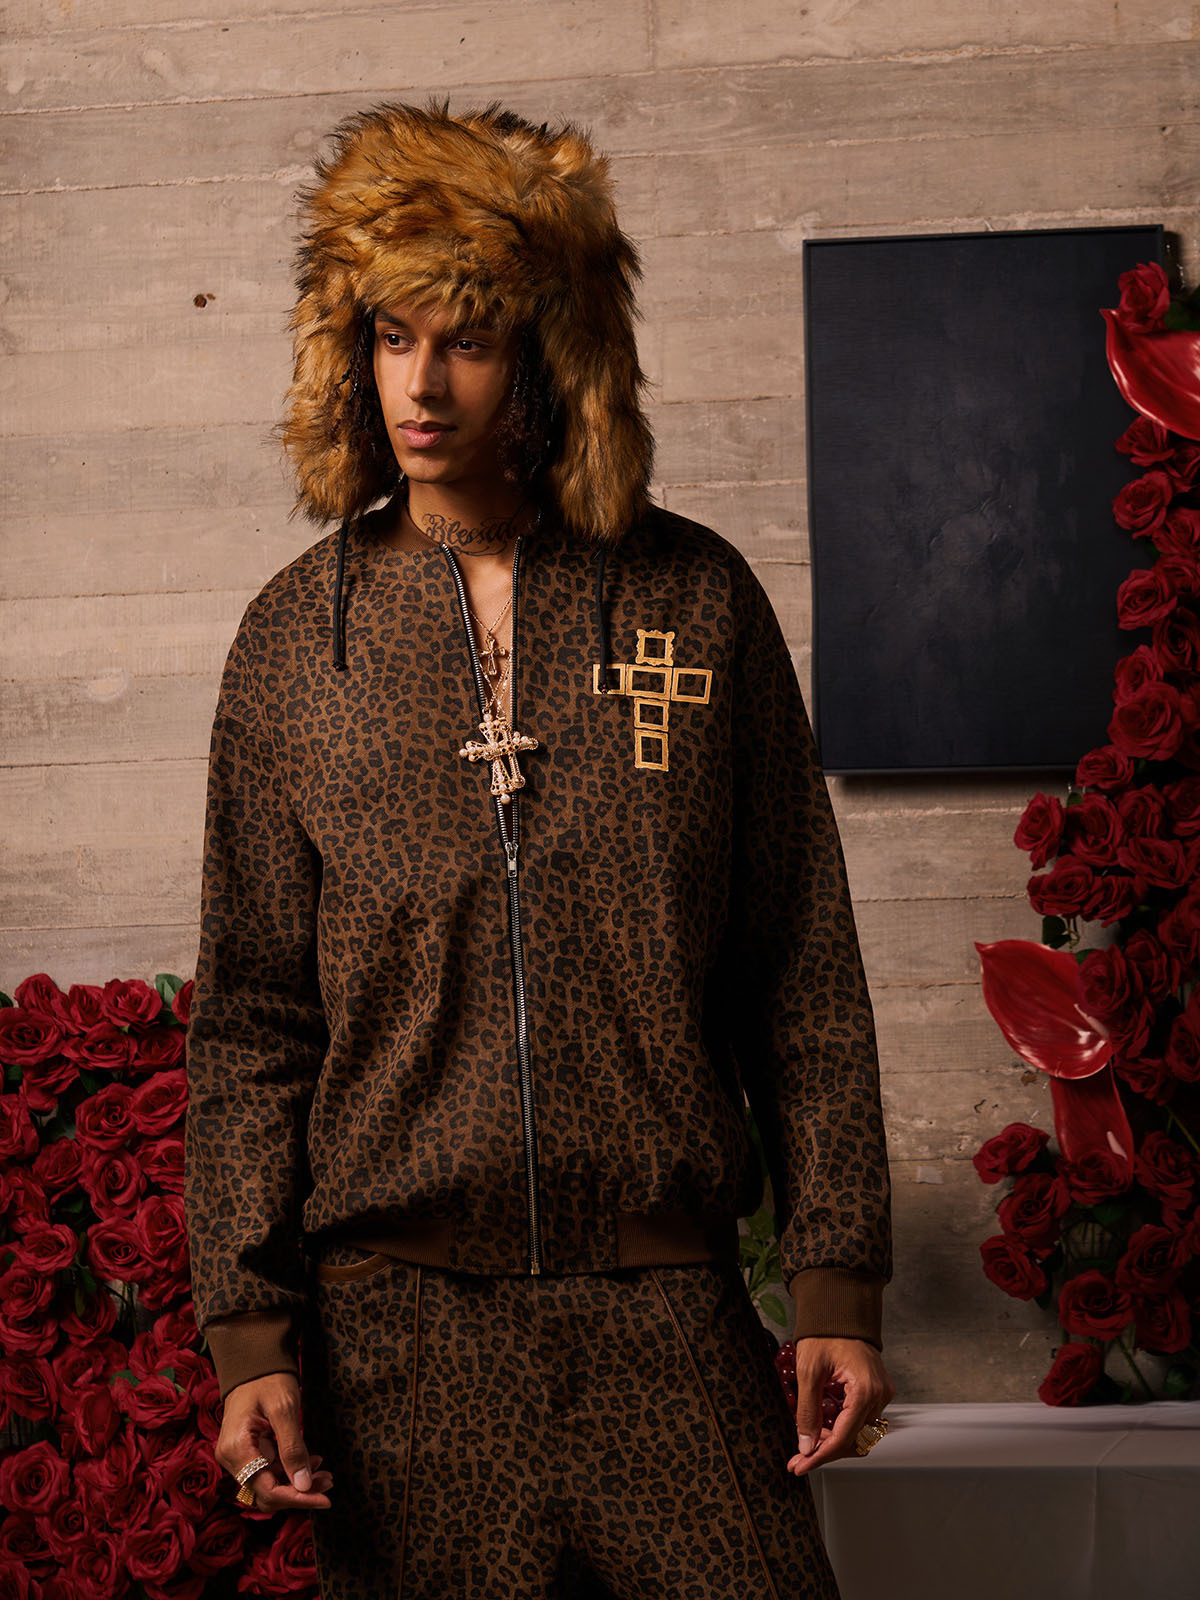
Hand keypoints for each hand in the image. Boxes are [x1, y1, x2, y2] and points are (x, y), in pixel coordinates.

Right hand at [215, 1371, 333, 1511]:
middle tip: (329, 1483)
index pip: (267, 1491)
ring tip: (325, 1474)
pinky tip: (312, 1462)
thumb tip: (304, 1486)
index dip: (297, 1499)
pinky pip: (269, 1471)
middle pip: (267, 1493)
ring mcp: (237, 1456)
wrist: (254, 1360)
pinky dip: (290, 1470)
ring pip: (269, 1484)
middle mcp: (231, 1458)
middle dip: (299, 1493)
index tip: (325, 1499)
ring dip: (297, 1483)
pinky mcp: (246, 1452)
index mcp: (237, 1449)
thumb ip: (293, 1448)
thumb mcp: (284, 1410)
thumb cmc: (268, 1378)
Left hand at [786, 1337, 894, 1476]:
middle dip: (825, 1453)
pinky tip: (821, 1431)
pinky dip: (842, 1430)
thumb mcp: (808, 1370)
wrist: (840, 1310)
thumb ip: (808, 1410)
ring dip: (834, 1444)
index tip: (799, 1467)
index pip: (844, 1437)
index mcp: (865, 1389)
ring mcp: (881, 1394)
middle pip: (854, 1441)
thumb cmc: (825, 1333)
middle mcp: (879, 1395)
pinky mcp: (877, 1392)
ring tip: (806, 1447)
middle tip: (797, 1460)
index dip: (820, 1456)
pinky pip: (862, 1421)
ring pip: (859, 1434)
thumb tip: (805, 1445)